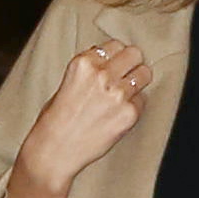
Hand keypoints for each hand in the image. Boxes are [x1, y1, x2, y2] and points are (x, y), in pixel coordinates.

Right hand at [0, 35, 154, 197]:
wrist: (54, 152)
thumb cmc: (56, 120)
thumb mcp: (67, 83)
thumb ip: (90, 70)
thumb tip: (112, 61)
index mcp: (83, 63)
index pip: (114, 45)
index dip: (115, 57)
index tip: (113, 67)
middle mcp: (101, 74)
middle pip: (134, 53)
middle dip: (130, 64)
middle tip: (124, 78)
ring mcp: (117, 94)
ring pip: (144, 73)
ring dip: (137, 83)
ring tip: (124, 96)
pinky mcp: (128, 114)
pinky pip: (143, 100)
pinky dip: (135, 107)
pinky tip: (118, 116)